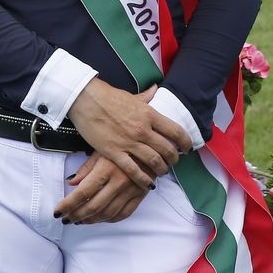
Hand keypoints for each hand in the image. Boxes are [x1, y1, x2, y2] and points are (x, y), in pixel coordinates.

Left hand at [53, 152, 148, 223]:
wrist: (151, 144)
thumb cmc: (122, 143)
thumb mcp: (101, 149)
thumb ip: (86, 168)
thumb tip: (71, 182)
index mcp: (106, 168)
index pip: (83, 192)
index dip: (69, 204)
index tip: (58, 211)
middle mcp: (119, 181)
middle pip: (94, 206)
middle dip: (77, 215)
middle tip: (66, 219)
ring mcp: (131, 190)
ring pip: (108, 213)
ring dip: (92, 220)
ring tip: (80, 220)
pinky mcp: (141, 195)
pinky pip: (124, 213)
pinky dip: (110, 219)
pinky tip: (100, 218)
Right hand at [67, 79, 191, 190]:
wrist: (85, 99)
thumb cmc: (108, 96)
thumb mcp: (132, 96)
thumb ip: (146, 97)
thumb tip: (156, 89)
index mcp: (149, 114)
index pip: (176, 132)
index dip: (185, 142)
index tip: (187, 148)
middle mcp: (143, 130)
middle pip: (168, 150)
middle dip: (174, 159)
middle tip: (173, 161)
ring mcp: (129, 142)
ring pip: (154, 162)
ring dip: (161, 170)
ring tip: (161, 172)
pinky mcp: (115, 152)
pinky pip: (134, 171)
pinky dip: (144, 180)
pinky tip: (148, 184)